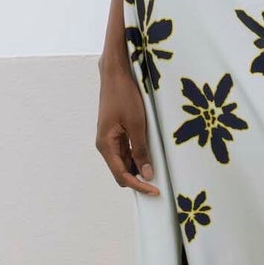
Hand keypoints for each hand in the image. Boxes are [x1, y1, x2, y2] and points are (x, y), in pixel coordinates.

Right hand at [96, 55, 160, 193]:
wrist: (115, 73)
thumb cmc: (124, 96)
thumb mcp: (137, 124)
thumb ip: (140, 150)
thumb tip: (147, 173)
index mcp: (105, 145)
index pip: (121, 175)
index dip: (138, 185)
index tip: (154, 191)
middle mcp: (105, 145)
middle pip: (121, 171)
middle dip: (139, 178)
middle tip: (159, 183)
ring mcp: (110, 138)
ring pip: (124, 161)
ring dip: (139, 166)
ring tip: (158, 168)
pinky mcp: (115, 131)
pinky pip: (126, 149)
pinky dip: (137, 155)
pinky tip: (150, 154)